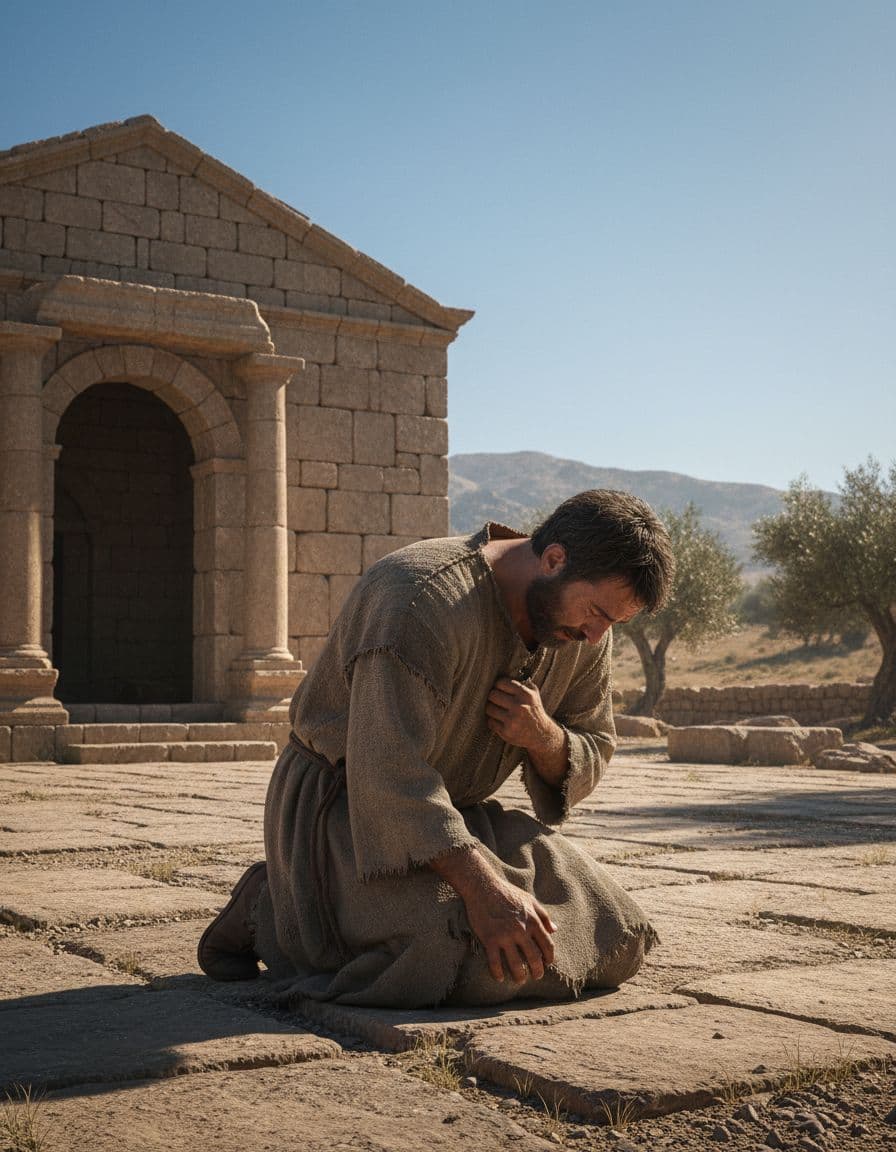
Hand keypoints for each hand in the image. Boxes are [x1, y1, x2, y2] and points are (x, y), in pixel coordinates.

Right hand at [429, 846, 556, 983]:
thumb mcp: (530, 900)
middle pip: (534, 958)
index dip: (549, 957)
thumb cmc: (507, 893)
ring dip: (519, 976)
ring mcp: (504, 936)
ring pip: (516, 964)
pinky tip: (499, 978)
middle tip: (536, 976)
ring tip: (520, 979)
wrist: (483, 887)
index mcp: (532, 921)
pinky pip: (495, 962)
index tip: (547, 963)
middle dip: (537, 971)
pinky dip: (497, 973)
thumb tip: (554, 930)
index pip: (547, 945)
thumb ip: (543, 915)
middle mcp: (520, 930)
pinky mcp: (489, 939)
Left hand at [486, 677, 555, 750]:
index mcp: (526, 694)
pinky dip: (493, 721)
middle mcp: (519, 706)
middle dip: (493, 697)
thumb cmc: (534, 710)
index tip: (499, 689)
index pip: (500, 683)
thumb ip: (520, 683)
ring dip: (491, 709)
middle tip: (497, 700)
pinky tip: (500, 721)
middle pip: (492, 695)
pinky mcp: (507, 732)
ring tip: (497, 710)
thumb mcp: (533, 694)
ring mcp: (512, 720)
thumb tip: (500, 674)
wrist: (542, 734)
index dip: (497, 686)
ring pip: (489, 708)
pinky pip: (490, 722)